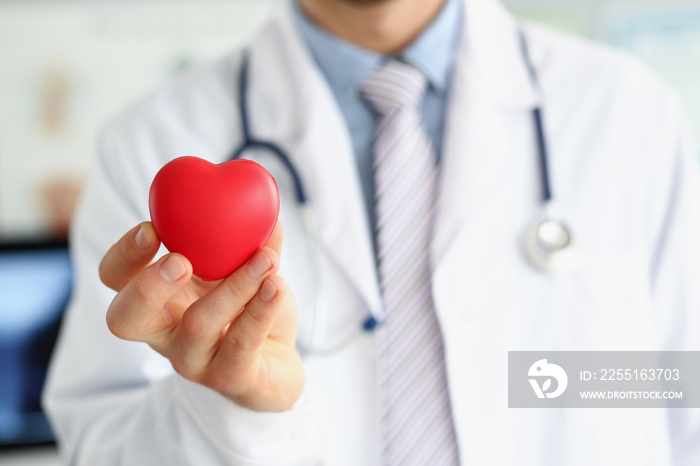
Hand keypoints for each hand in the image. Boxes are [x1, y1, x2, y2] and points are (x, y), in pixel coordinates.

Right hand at [99, 221, 303, 411]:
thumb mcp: (245, 267)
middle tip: (181, 260)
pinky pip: (241, 345)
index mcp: (158, 299)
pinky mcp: (230, 379)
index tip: (151, 227)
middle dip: (146, 287)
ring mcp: (194, 361)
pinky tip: (276, 285)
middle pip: (125, 318)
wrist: (281, 363)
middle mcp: (165, 333)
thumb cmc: (251, 309)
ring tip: (265, 259)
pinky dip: (260, 310)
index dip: (124, 254)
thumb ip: (248, 237)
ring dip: (233, 286)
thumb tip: (260, 200)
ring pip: (197, 326)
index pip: (115, 278)